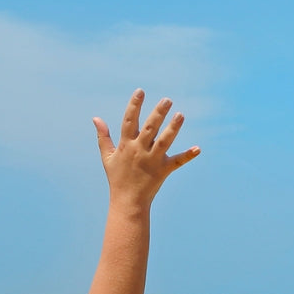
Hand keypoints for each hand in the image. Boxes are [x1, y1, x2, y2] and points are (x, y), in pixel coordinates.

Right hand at [94, 90, 200, 206]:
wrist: (127, 201)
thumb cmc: (117, 178)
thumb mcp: (107, 156)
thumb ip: (103, 137)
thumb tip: (96, 118)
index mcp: (126, 145)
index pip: (129, 121)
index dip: (134, 106)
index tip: (140, 92)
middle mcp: (139, 150)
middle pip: (150, 128)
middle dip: (158, 113)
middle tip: (167, 100)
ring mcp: (152, 160)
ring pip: (164, 141)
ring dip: (173, 128)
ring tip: (180, 115)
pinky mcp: (163, 171)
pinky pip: (177, 162)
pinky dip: (187, 156)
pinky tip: (198, 149)